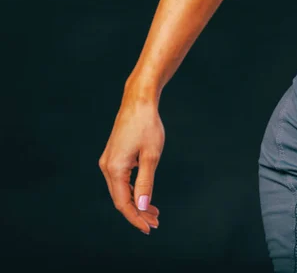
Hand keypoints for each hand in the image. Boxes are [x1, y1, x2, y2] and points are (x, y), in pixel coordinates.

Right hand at [99, 99, 163, 234]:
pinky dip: (133, 189)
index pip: (123, 203)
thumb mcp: (151, 156)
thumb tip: (141, 206)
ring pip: (120, 190)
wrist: (138, 102)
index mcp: (114, 169)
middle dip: (137, 213)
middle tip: (156, 222)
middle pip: (120, 199)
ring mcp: (108, 161)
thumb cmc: (147, 126)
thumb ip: (145, 182)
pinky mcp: (113, 156)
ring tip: (153, 212)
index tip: (150, 228)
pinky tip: (144, 194)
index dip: (136, 218)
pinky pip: (121, 180)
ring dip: (136, 202)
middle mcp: (107, 167)